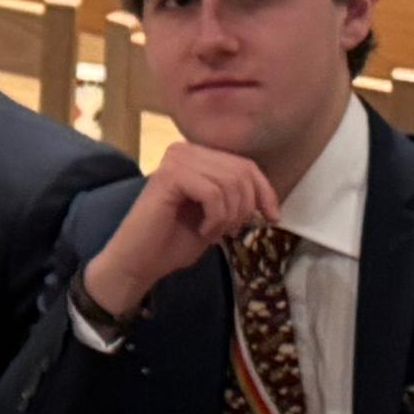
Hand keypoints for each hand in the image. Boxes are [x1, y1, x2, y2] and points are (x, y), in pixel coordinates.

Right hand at [84, 144, 284, 323]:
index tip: (273, 217)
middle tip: (230, 230)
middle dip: (245, 207)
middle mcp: (185, 150)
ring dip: (229, 215)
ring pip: (230, 183)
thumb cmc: (173, 242)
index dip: (264, 191)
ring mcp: (175, 160)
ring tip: (212, 231)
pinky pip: (213, 193)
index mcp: (196, 156)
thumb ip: (236, 200)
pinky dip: (216, 218)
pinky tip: (202, 230)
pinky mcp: (169, 176)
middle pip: (241, 171)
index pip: (245, 164)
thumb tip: (268, 201)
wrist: (139, 263)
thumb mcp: (217, 217)